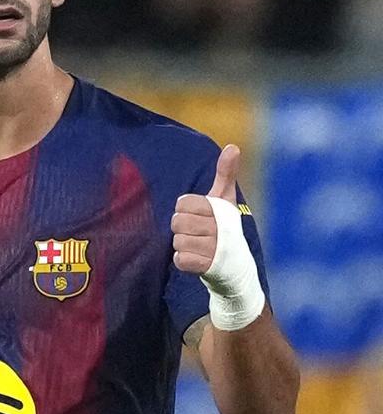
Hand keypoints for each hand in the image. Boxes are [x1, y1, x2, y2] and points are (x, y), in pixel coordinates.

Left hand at [171, 144, 239, 275]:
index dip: (186, 209)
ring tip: (199, 245)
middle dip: (182, 227)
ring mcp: (214, 249)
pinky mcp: (206, 267)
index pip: (182, 203)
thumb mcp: (225, 199)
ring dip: (183, 244)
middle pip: (177, 222)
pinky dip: (184, 260)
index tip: (199, 215)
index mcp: (220, 209)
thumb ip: (226, 173)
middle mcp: (219, 229)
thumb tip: (233, 146)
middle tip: (197, 231)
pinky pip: (180, 259)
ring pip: (177, 241)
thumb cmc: (225, 226)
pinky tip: (197, 259)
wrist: (235, 264)